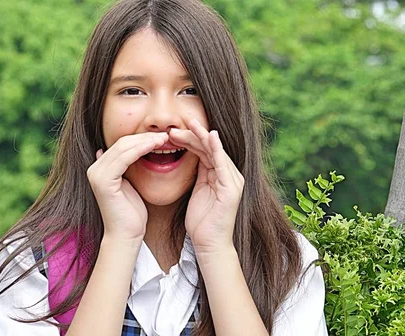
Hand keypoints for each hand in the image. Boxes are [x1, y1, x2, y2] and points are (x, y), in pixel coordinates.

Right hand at [87, 132, 168, 244]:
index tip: (160, 137)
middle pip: (121, 143)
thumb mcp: (131, 185)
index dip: (141, 138)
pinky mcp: (103, 181)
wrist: (126, 235)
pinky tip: (155, 146)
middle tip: (165, 134)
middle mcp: (94, 169)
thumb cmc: (132, 214)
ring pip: (123, 148)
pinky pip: (124, 158)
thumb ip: (127, 169)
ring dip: (145, 141)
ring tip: (163, 139)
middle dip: (144, 137)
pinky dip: (140, 149)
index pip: (121, 145)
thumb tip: (126, 155)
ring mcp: (97, 174)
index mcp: (100, 169)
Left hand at [169, 119, 244, 252]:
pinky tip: (209, 137)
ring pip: (216, 151)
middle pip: (210, 147)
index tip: (172, 131)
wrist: (209, 244)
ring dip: (202, 136)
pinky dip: (216, 149)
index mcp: (220, 175)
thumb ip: (197, 174)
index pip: (204, 150)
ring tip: (189, 124)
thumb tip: (187, 157)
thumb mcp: (197, 192)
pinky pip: (223, 164)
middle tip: (176, 124)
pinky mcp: (231, 188)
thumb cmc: (201, 222)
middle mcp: (229, 175)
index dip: (189, 139)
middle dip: (193, 134)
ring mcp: (232, 181)